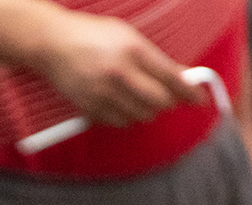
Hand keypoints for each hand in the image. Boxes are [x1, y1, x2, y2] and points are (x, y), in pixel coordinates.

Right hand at [34, 9, 205, 126]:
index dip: (190, 92)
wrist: (52, 44)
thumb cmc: (92, 36)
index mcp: (133, 50)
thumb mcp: (127, 37)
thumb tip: (181, 77)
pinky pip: (119, 122)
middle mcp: (120, 73)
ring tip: (138, 97)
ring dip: (146, 110)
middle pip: (159, 102)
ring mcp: (103, 92)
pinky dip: (125, 117)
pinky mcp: (89, 106)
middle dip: (167, 103)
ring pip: (140, 115)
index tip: (199, 100)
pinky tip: (120, 103)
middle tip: (166, 98)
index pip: (171, 78)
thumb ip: (154, 58)